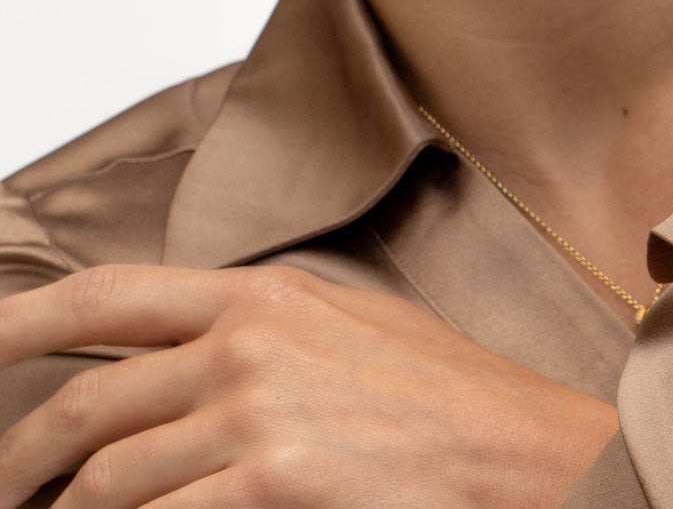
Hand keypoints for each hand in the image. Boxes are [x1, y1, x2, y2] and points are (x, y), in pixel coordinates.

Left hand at [0, 263, 618, 508]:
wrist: (513, 444)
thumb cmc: (443, 391)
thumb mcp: (350, 321)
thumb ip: (262, 324)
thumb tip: (183, 347)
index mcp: (265, 295)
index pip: (110, 294)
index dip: (21, 319)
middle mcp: (249, 343)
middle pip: (89, 398)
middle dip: (23, 457)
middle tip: (5, 486)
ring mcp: (257, 413)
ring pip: (107, 476)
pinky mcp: (271, 481)